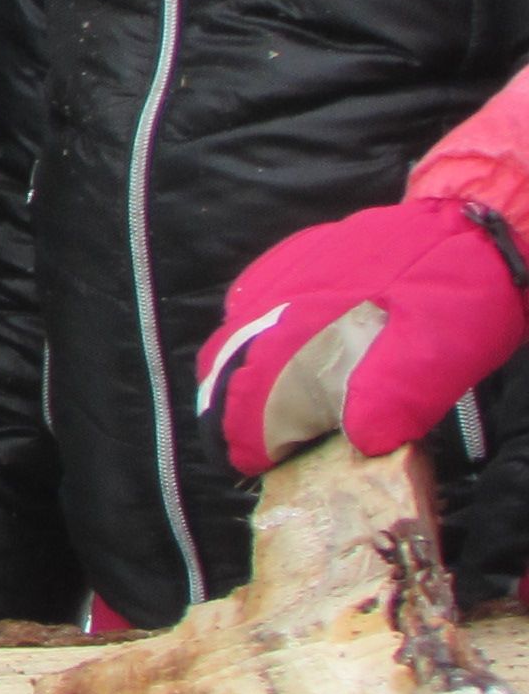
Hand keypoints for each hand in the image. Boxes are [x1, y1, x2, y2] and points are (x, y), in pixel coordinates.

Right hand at [199, 198, 528, 474]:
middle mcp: (274, 301)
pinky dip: (257, 341)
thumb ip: (392, 399)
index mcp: (304, 329)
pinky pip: (249, 308)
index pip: (244, 402)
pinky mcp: (286, 262)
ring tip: (275, 405)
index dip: (250, 443)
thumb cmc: (457, 299)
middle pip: (222, 370)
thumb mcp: (440, 359)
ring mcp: (276, 277)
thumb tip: (356, 441)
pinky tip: (290, 351)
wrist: (470, 227)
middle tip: (267, 442)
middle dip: (234, 413)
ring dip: (242, 378)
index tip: (264, 465)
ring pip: (231, 340)